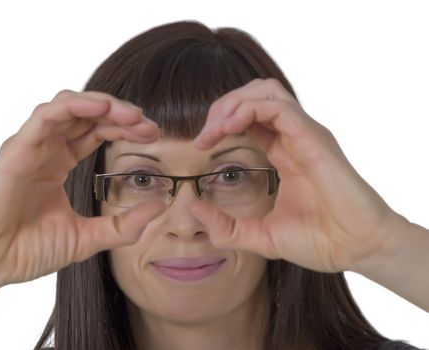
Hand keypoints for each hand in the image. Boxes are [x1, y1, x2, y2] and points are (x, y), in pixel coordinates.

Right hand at [0, 90, 165, 287]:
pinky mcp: (17, 150)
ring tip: (133, 115)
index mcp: (62, 161)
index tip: (153, 135)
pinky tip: (102, 108)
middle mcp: (48, 148)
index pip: (98, 131)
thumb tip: (161, 206)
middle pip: (89, 115)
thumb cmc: (29, 250)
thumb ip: (124, 225)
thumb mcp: (89, 237)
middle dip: (122, 115)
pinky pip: (46, 116)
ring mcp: (32, 146)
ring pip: (69, 106)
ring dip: (104, 105)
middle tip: (149, 126)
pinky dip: (75, 106)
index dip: (126, 128)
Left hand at [190, 78, 397, 272]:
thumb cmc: (319, 240)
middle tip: (205, 134)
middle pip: (255, 95)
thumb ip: (226, 227)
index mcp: (283, 152)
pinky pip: (278, 107)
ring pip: (266, 91)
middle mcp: (294, 137)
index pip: (249, 117)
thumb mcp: (260, 236)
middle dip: (223, 107)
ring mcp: (305, 134)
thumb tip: (193, 208)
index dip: (220, 124)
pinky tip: (229, 128)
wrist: (357, 249)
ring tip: (216, 128)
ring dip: (233, 103)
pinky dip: (249, 108)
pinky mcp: (313, 138)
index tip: (200, 145)